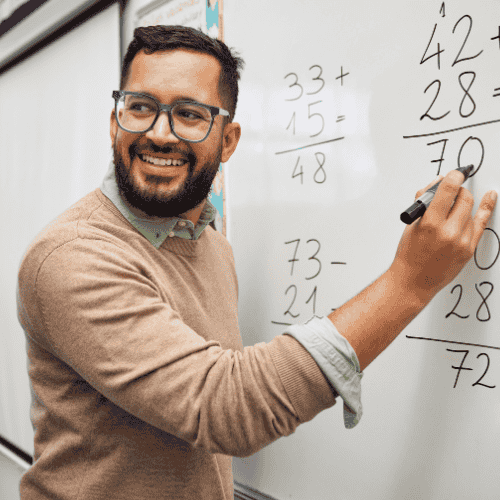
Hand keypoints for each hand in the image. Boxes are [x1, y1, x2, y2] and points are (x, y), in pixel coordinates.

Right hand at [390, 170, 496, 303]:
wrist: (414, 281)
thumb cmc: (409, 254)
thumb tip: (438, 182)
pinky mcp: (469, 250)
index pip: (448, 190)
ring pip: (470, 212)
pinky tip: (490, 197)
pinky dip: (486, 208)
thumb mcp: (411, 224)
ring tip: (450, 214)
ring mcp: (461, 242)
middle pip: (464, 199)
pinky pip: (481, 224)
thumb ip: (425, 201)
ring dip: (462, 207)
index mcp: (430, 223)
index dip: (453, 177)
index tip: (455, 174)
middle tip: (452, 193)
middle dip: (459, 191)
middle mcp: (448, 232)